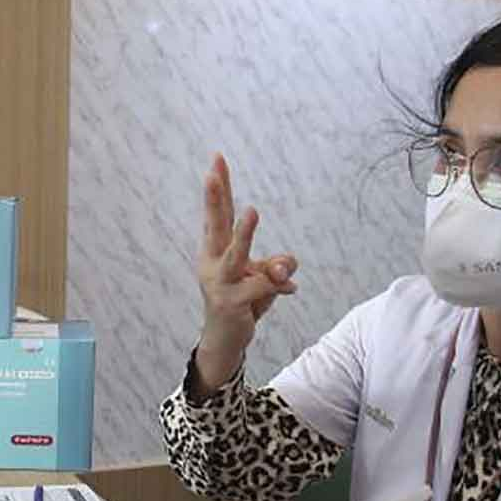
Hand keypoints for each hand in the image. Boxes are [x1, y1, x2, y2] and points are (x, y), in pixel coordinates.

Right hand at [194, 154, 297, 395]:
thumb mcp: (262, 278)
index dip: (218, 186)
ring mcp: (219, 283)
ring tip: (253, 211)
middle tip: (211, 173)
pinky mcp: (231, 302)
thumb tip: (286, 268)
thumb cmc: (243, 301)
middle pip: (215, 224)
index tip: (217, 158)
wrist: (225, 341)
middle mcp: (211, 263)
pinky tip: (289, 290)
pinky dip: (280, 285)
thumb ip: (276, 265)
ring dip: (245, 233)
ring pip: (236, 254)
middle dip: (214, 197)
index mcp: (215, 250)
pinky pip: (265, 285)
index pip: (217, 213)